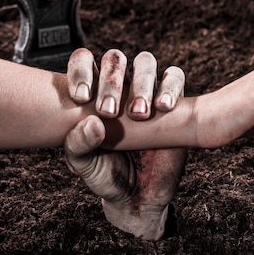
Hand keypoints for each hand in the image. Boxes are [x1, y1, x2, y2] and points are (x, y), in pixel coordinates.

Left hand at [65, 48, 186, 239]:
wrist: (138, 196)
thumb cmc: (104, 175)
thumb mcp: (83, 164)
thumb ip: (78, 144)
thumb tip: (92, 122)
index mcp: (92, 92)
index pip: (84, 61)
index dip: (81, 71)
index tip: (81, 98)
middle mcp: (119, 86)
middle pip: (115, 58)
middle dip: (111, 81)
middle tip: (109, 112)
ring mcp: (147, 91)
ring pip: (145, 62)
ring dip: (141, 82)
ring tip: (139, 114)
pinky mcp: (174, 100)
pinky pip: (175, 78)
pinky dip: (170, 87)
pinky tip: (163, 108)